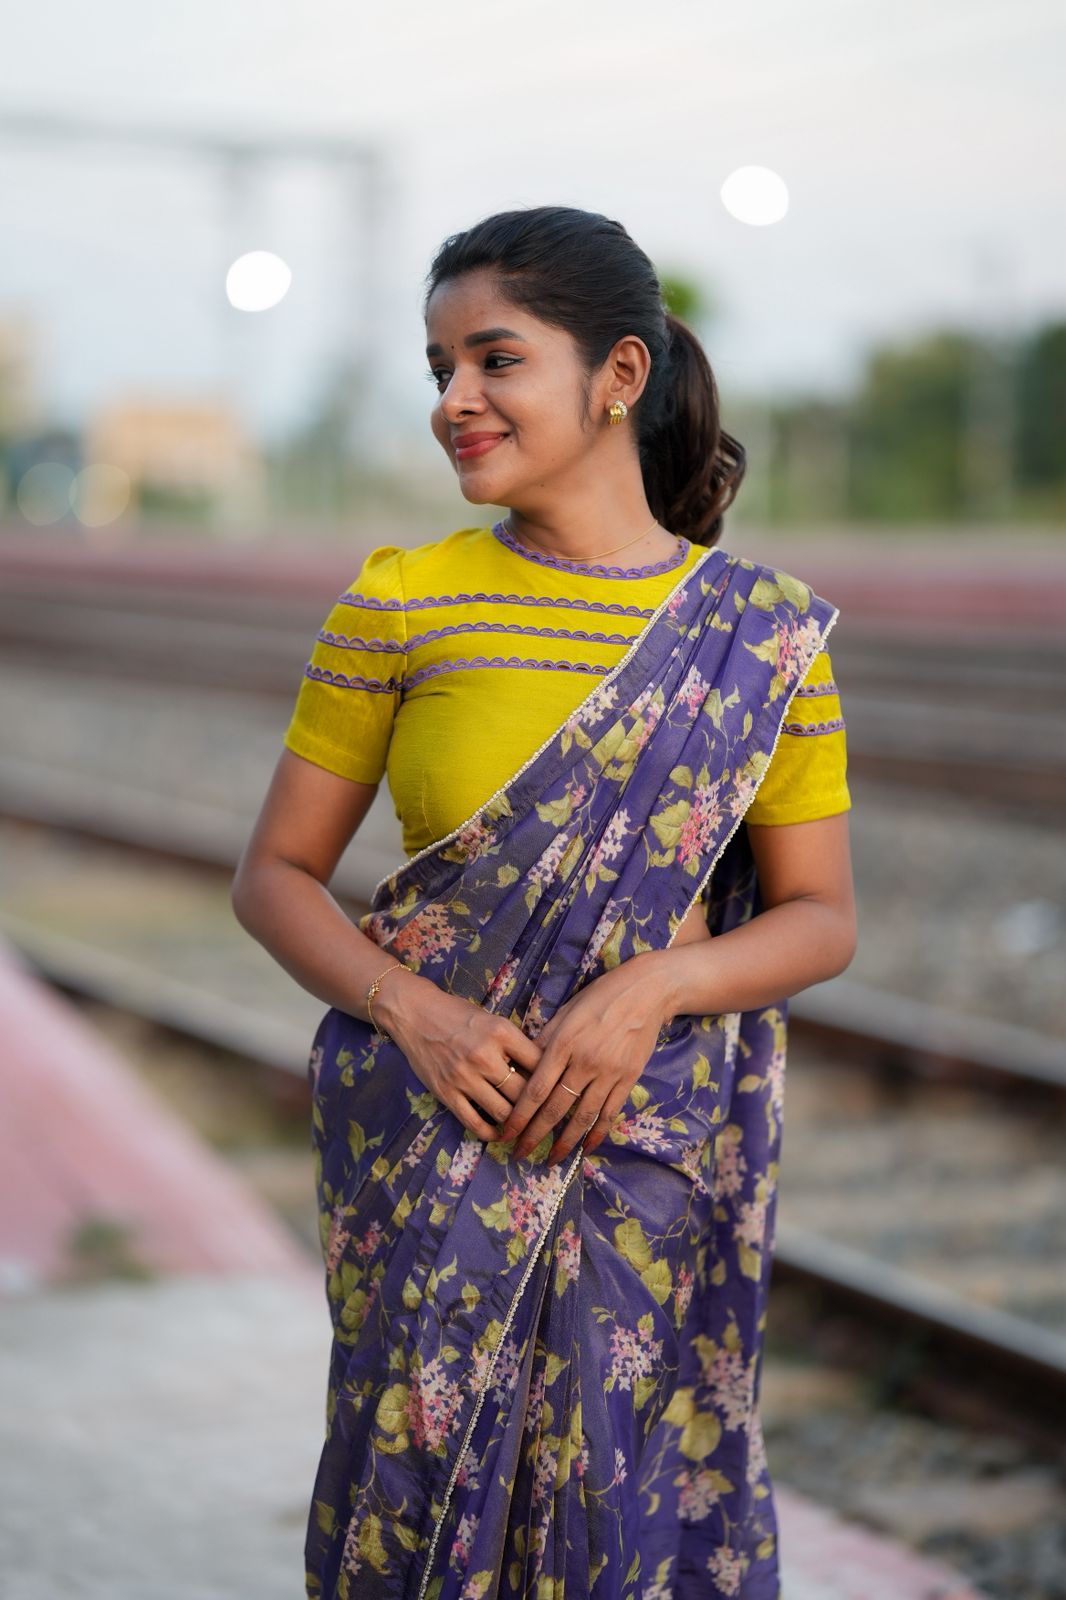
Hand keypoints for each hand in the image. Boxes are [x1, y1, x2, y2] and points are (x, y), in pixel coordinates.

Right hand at [373, 971, 542, 1142]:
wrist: (413, 1013)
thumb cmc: (457, 1014)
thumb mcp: (491, 1019)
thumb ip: (514, 1043)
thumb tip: (543, 1069)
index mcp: (501, 1032)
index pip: (540, 1063)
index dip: (552, 1078)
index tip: (558, 1088)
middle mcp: (484, 1055)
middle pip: (524, 1093)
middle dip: (536, 1106)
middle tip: (544, 1114)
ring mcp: (464, 1076)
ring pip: (503, 1112)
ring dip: (515, 1122)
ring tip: (523, 1125)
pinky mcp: (446, 1093)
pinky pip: (475, 1123)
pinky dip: (491, 1133)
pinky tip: (499, 1133)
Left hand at [501, 954, 666, 1166]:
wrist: (647, 992)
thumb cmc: (600, 997)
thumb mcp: (566, 1010)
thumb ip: (545, 1039)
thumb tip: (522, 1064)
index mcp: (564, 1043)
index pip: (536, 1089)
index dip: (520, 1116)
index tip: (506, 1134)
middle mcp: (585, 1062)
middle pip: (555, 1108)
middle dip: (535, 1135)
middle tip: (520, 1155)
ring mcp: (609, 1073)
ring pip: (583, 1117)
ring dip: (565, 1142)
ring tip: (552, 1160)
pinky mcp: (628, 1078)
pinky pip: (610, 1112)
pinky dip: (597, 1133)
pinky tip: (587, 1148)